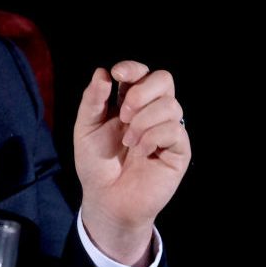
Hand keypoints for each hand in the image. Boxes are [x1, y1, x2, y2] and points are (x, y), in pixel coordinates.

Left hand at [73, 61, 190, 265]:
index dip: (133, 68)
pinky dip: (153, 137)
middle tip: (123, 114)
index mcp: (130, 101)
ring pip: (170, 105)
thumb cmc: (96, 163)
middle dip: (142, 91)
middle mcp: (152, 112)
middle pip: (165, 79)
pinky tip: (141, 151)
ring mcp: (168, 130)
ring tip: (128, 141)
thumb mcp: (86, 128)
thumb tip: (102, 72)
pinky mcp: (179, 150)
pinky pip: (174, 130)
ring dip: (143, 120)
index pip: (142, 73)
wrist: (106, 199)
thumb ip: (93, 100)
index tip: (117, 74)